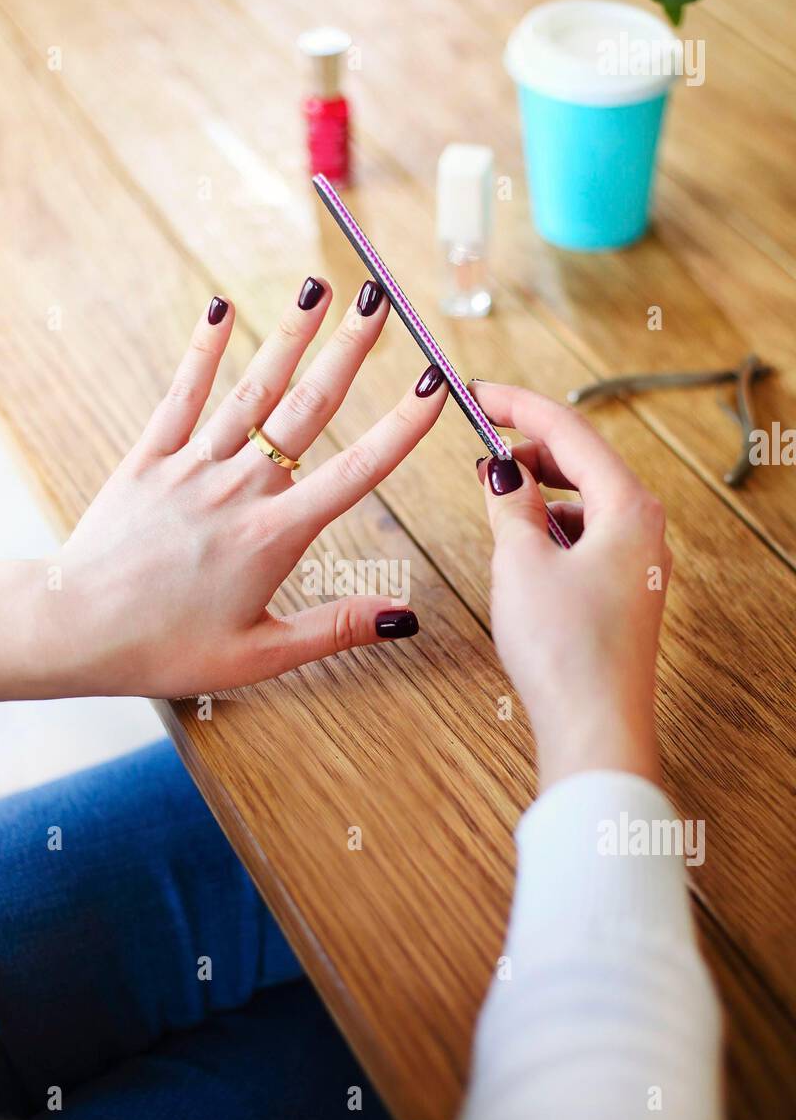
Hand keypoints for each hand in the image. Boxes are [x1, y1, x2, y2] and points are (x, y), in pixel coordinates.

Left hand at [0, 280, 447, 704]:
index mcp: (275, 534)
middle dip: (349, 350)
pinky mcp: (148, 458)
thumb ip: (334, 628)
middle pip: (308, 407)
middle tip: (382, 300)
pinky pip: (181, 394)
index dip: (402, 427)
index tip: (435, 385)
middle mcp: (239, 487)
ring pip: (252, 389)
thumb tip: (404, 617)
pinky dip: (202, 350)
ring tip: (320, 285)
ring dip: (290, 335)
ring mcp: (192, 466)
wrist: (75, 628)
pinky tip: (220, 307)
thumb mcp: (259, 656)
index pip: (356, 471)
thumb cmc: (165, 649)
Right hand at [471, 382, 671, 791]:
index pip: (569, 429)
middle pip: (583, 461)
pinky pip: (585, 538)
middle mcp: (643, 529)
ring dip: (538, 490)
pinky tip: (519, 544)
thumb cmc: (565, 650)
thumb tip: (501, 474)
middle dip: (529, 448)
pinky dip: (549, 527)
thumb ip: (509, 505)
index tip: (476, 391)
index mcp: (629, 507)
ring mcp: (636, 564)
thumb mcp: (521, 562)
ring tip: (494, 498)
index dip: (517, 404)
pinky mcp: (621, 594)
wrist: (595, 728)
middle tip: (478, 447)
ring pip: (583, 501)